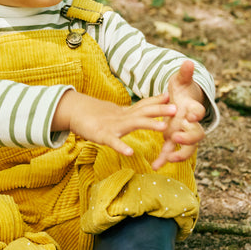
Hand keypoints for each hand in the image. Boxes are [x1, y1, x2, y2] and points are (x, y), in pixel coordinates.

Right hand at [53, 90, 177, 157]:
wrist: (73, 112)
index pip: (144, 104)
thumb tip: (144, 109)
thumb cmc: (94, 115)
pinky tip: (131, 152)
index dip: (158, 101)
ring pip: (134, 124)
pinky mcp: (103, 136)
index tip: (174, 97)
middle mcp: (122, 117)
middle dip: (161, 110)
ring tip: (164, 128)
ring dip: (150, 124)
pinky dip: (122, 147)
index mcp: (125, 112)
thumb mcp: (116, 113)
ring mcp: (113, 126)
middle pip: (144, 111)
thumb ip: (130, 112)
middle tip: (177, 109)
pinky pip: (114, 142)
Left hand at [152, 60, 206, 169]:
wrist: (180, 101)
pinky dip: (163, 159)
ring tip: (168, 159)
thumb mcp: (180, 81)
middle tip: (178, 138)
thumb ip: (184, 74)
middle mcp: (190, 124)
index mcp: (192, 108)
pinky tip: (154, 166)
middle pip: (197, 134)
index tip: (191, 115)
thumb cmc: (181, 90)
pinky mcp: (172, 140)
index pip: (199, 112)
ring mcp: (182, 133)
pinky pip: (170, 152)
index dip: (197, 114)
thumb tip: (188, 62)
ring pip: (186, 148)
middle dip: (188, 137)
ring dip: (178, 154)